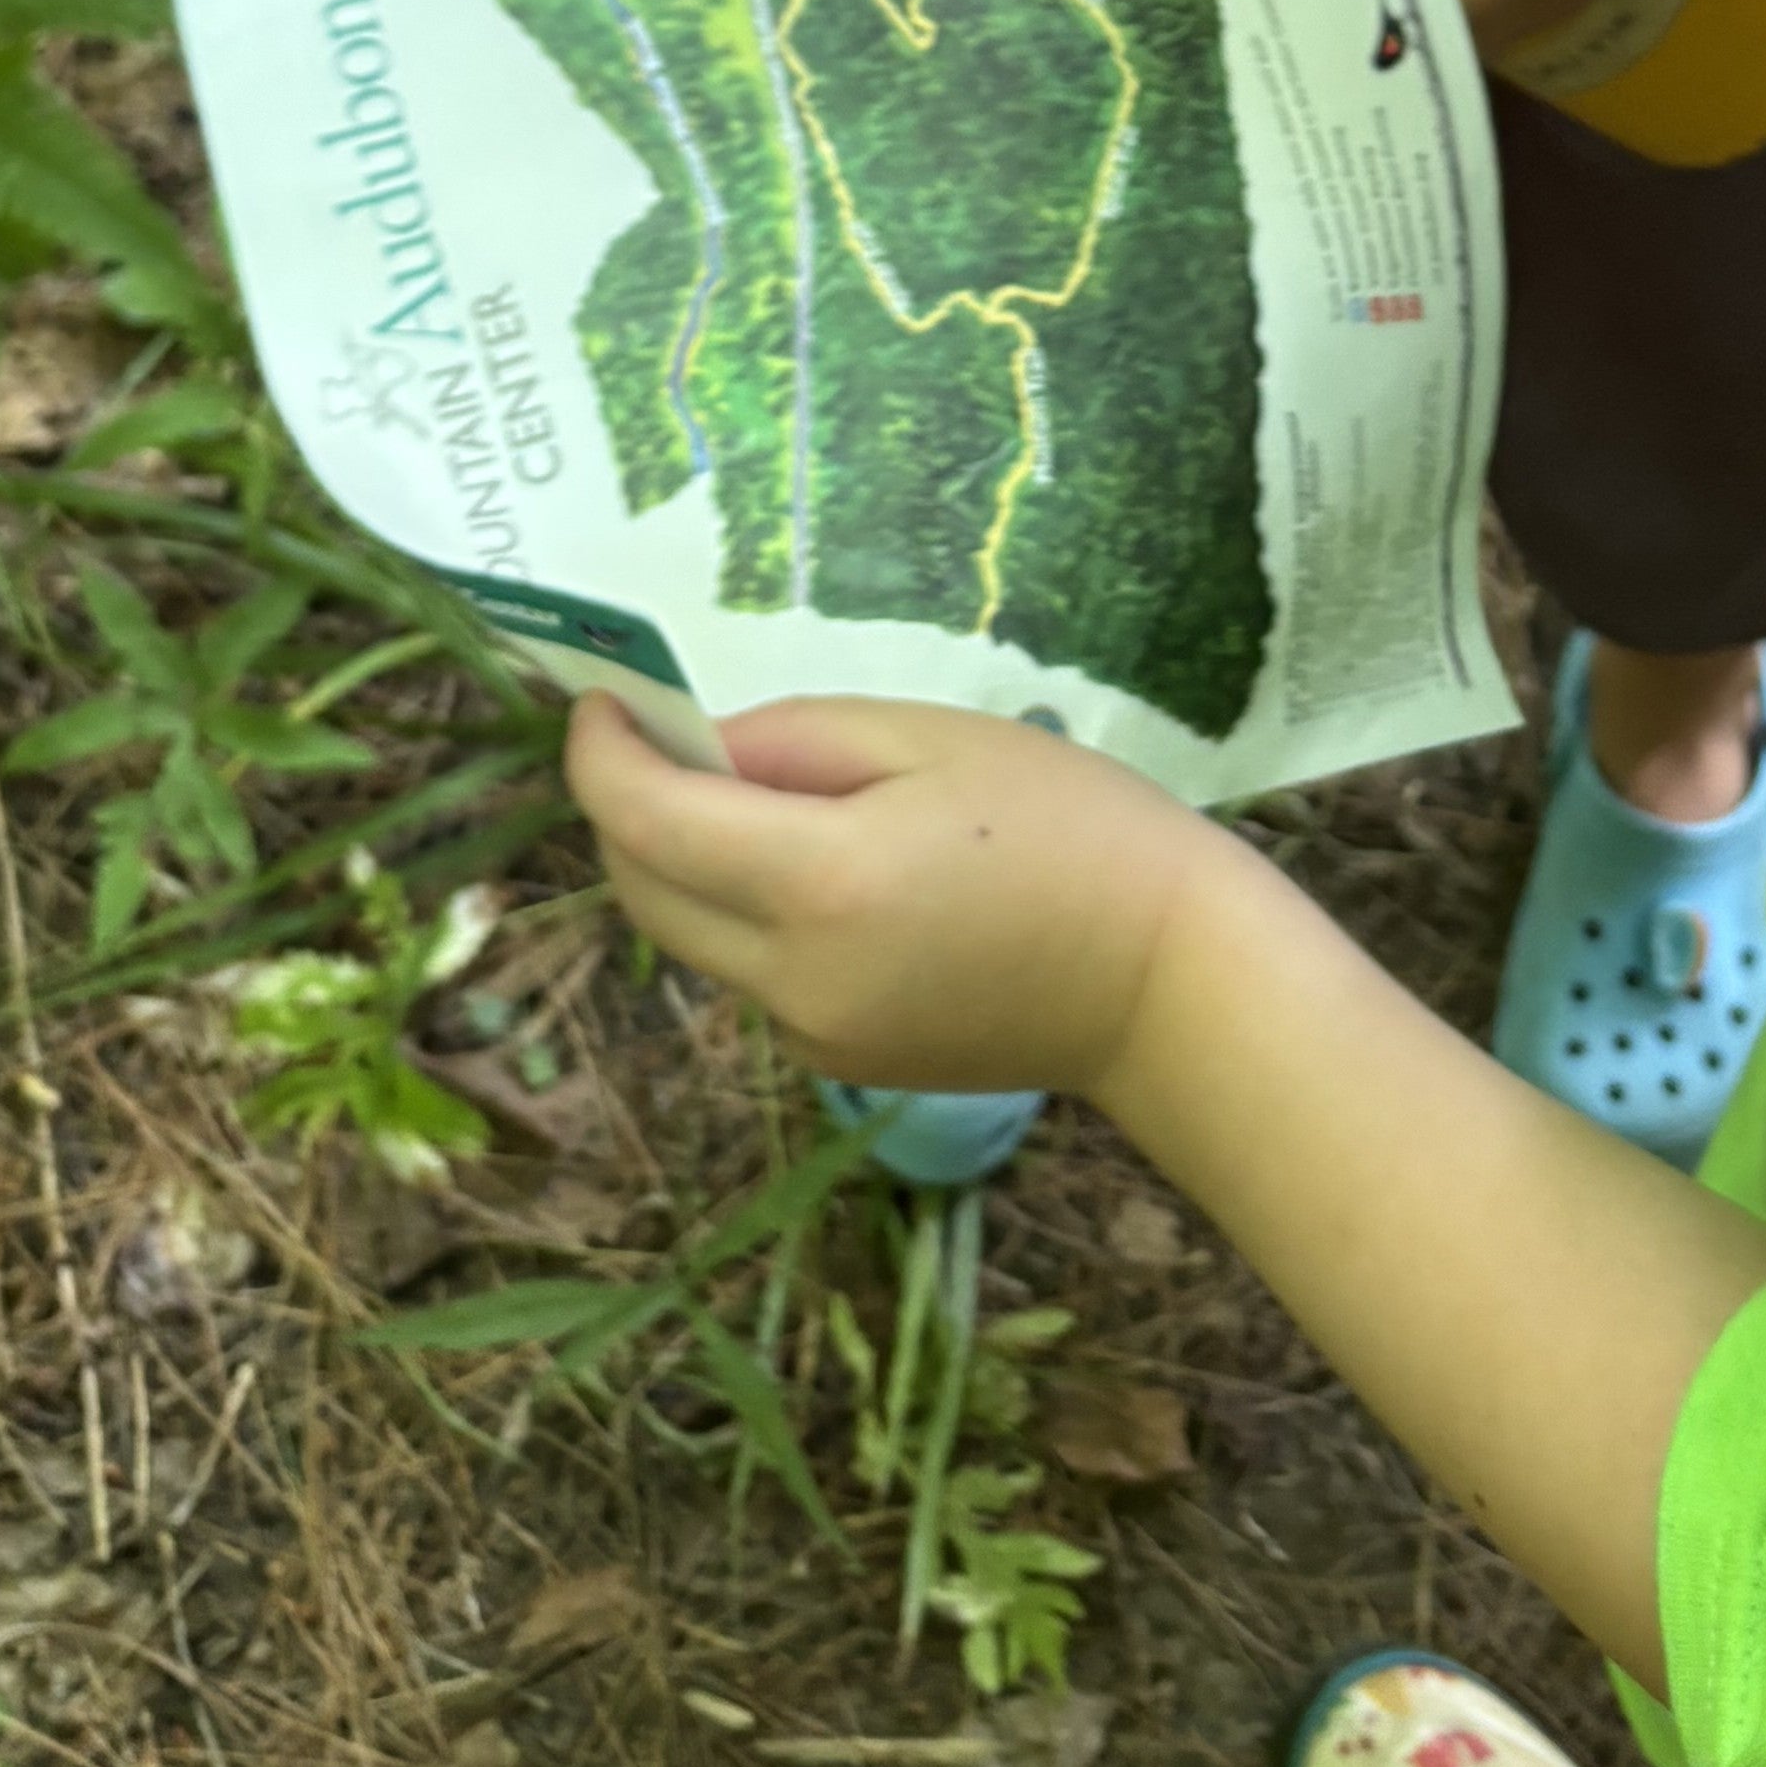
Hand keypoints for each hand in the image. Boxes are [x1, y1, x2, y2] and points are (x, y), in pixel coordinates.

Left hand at [567, 688, 1220, 1099]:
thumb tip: (700, 751)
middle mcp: (789, 977)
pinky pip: (755, 975)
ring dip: (694, 863)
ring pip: (695, 937)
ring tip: (784, 800)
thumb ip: (796, 740)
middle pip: (644, 890)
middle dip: (629, 808)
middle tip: (671, 738)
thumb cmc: (1072, 827)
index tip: (602, 702)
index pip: (646, 821)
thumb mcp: (933, 740)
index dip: (601, 755)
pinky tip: (844, 876)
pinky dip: (755, 915)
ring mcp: (809, 1036)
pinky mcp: (837, 1064)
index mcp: (816, 882)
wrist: (1164, 981)